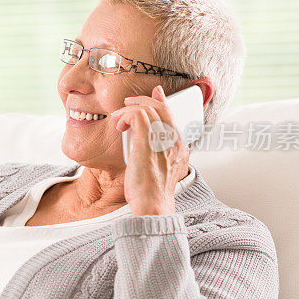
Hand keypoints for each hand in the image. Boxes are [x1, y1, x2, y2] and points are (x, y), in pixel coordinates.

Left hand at [109, 85, 190, 215]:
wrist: (153, 206)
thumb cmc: (151, 192)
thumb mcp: (157, 168)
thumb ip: (155, 150)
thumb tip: (142, 135)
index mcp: (179, 147)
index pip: (172, 115)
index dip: (161, 101)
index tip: (154, 93)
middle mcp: (174, 141)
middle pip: (161, 108)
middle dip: (142, 101)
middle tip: (127, 104)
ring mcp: (162, 141)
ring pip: (148, 109)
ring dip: (129, 110)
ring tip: (119, 120)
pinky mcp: (147, 143)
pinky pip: (138, 116)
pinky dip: (126, 116)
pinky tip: (119, 126)